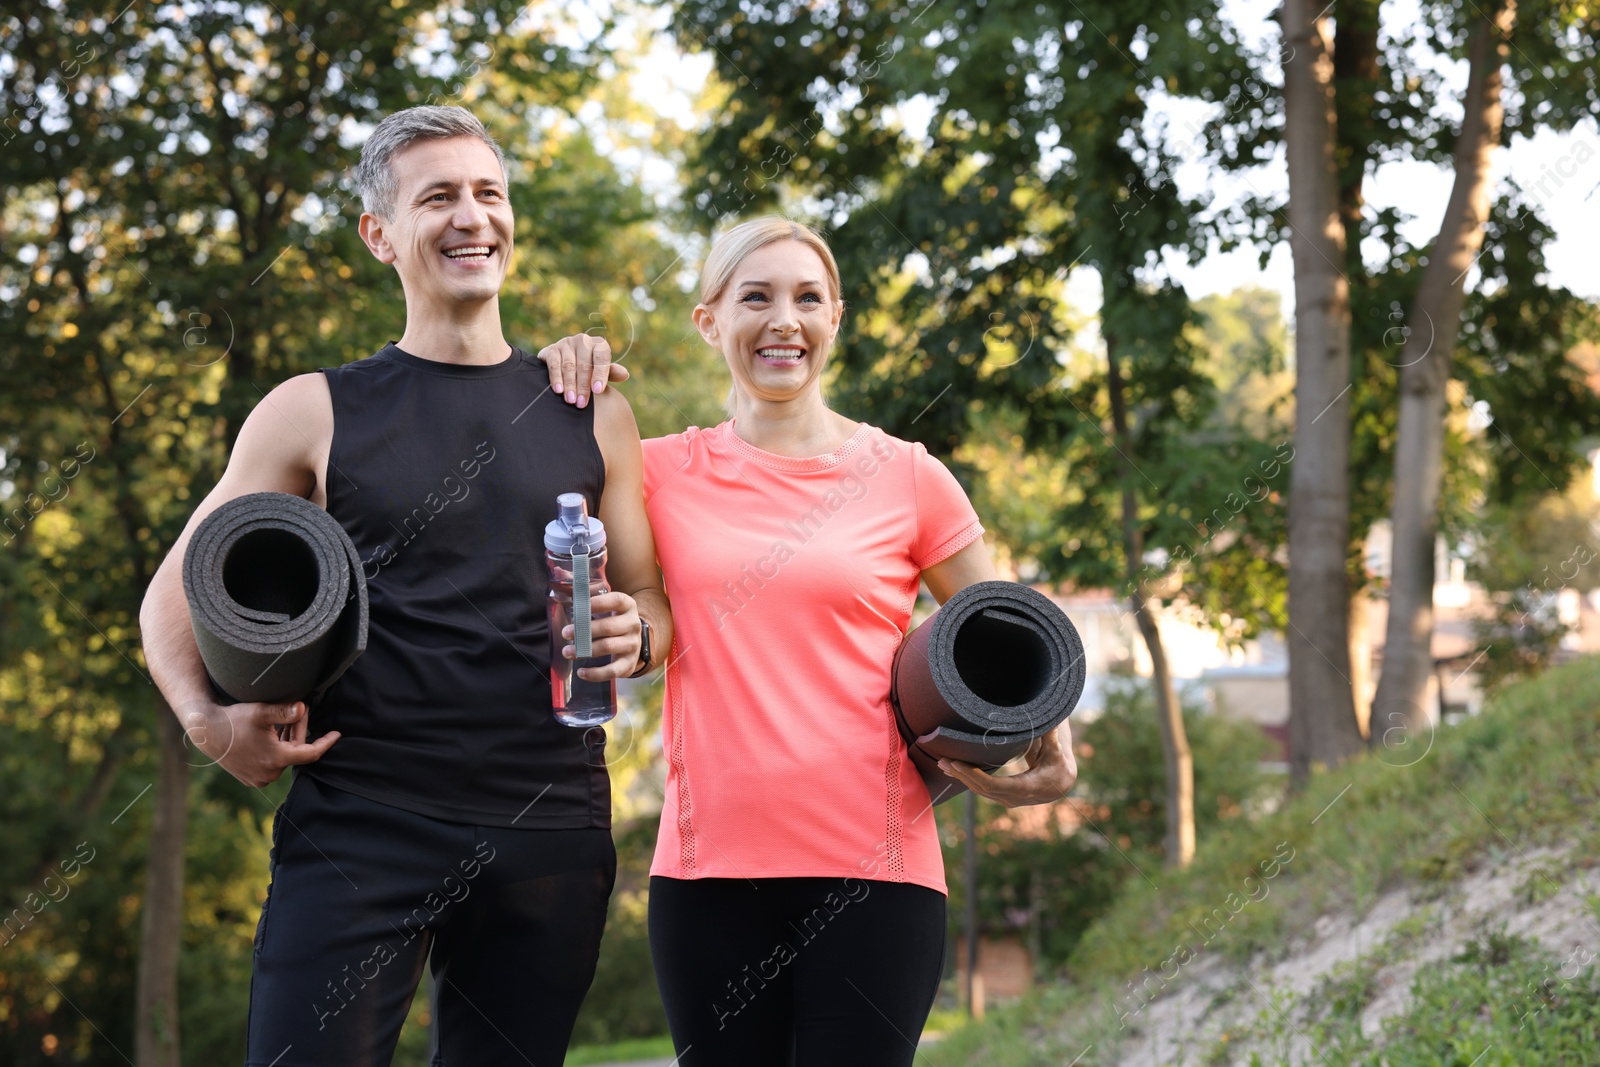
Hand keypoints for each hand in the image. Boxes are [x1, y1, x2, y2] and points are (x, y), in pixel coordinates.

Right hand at [179, 699, 339, 788]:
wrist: (206, 732)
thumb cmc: (234, 720)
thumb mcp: (261, 712)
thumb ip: (284, 711)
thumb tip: (304, 708)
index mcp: (276, 759)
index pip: (311, 753)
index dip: (326, 743)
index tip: (337, 734)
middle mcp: (269, 773)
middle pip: (296, 751)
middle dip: (299, 730)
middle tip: (298, 710)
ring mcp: (259, 777)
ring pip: (284, 756)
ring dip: (287, 738)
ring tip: (283, 719)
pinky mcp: (250, 777)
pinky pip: (272, 762)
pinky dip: (277, 747)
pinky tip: (272, 732)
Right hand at [537, 335, 628, 407]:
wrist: (562, 363)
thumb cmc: (588, 369)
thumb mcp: (600, 371)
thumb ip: (611, 373)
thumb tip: (624, 374)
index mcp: (598, 344)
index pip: (601, 357)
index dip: (600, 373)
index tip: (598, 390)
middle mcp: (582, 340)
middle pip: (584, 364)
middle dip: (583, 385)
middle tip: (582, 403)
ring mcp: (566, 343)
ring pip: (569, 365)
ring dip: (570, 384)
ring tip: (571, 400)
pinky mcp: (550, 350)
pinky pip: (554, 364)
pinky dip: (556, 378)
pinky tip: (558, 390)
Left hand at [562, 590, 644, 680]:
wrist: (632, 641)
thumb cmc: (612, 620)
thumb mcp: (606, 607)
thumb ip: (586, 599)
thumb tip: (559, 583)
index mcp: (628, 606)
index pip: (616, 601)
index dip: (598, 603)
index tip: (578, 606)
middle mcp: (633, 624)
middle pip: (608, 627)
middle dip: (584, 630)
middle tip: (565, 633)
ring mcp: (633, 645)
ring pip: (608, 647)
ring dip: (584, 650)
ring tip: (567, 651)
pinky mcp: (629, 663)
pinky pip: (612, 671)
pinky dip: (595, 674)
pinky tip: (581, 672)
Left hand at [937, 722, 1077, 806]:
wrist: (1061, 784)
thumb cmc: (1058, 764)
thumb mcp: (1056, 751)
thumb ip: (1051, 737)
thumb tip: (1050, 721)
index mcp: (1025, 787)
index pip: (993, 785)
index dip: (974, 775)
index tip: (958, 764)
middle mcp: (1013, 798)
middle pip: (981, 788)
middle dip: (961, 774)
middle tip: (943, 760)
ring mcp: (1006, 799)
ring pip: (978, 790)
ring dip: (961, 777)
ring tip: (943, 764)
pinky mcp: (1002, 796)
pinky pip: (981, 790)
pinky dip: (967, 780)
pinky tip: (953, 771)